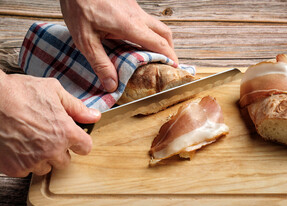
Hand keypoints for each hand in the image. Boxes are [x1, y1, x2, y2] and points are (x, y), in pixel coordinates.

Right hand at [0, 70, 100, 176]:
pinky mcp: (14, 168)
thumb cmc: (19, 92)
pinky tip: (17, 145)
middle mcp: (52, 150)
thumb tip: (94, 116)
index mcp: (66, 132)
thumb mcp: (54, 91)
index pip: (86, 148)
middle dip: (59, 150)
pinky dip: (23, 162)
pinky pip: (25, 171)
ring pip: (45, 167)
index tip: (74, 138)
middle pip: (65, 161)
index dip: (80, 141)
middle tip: (46, 135)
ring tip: (30, 139)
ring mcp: (33, 161)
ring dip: (41, 157)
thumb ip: (77, 107)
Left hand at [60, 0, 178, 91]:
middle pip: (164, 33)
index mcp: (130, 25)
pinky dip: (149, 32)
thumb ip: (100, 63)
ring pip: (156, 25)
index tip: (175, 68)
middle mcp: (137, 15)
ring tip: (154, 54)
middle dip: (170, 49)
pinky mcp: (128, 4)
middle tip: (167, 63)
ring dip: (160, 40)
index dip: (170, 57)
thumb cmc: (79, 6)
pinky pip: (145, 20)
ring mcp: (134, 8)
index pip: (159, 43)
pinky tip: (137, 40)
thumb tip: (112, 84)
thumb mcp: (85, 39)